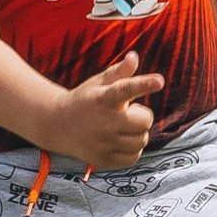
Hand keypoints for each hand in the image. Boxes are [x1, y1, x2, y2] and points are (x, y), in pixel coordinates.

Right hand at [46, 53, 163, 170]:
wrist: (57, 125)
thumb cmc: (85, 100)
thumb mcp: (98, 82)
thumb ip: (119, 72)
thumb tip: (134, 57)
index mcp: (104, 98)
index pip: (126, 89)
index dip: (143, 84)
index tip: (159, 81)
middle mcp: (104, 122)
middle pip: (145, 121)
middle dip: (141, 116)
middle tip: (127, 113)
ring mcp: (104, 143)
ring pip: (142, 141)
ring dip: (137, 133)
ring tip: (120, 126)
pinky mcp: (104, 159)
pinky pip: (134, 157)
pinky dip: (131, 149)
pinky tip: (119, 140)